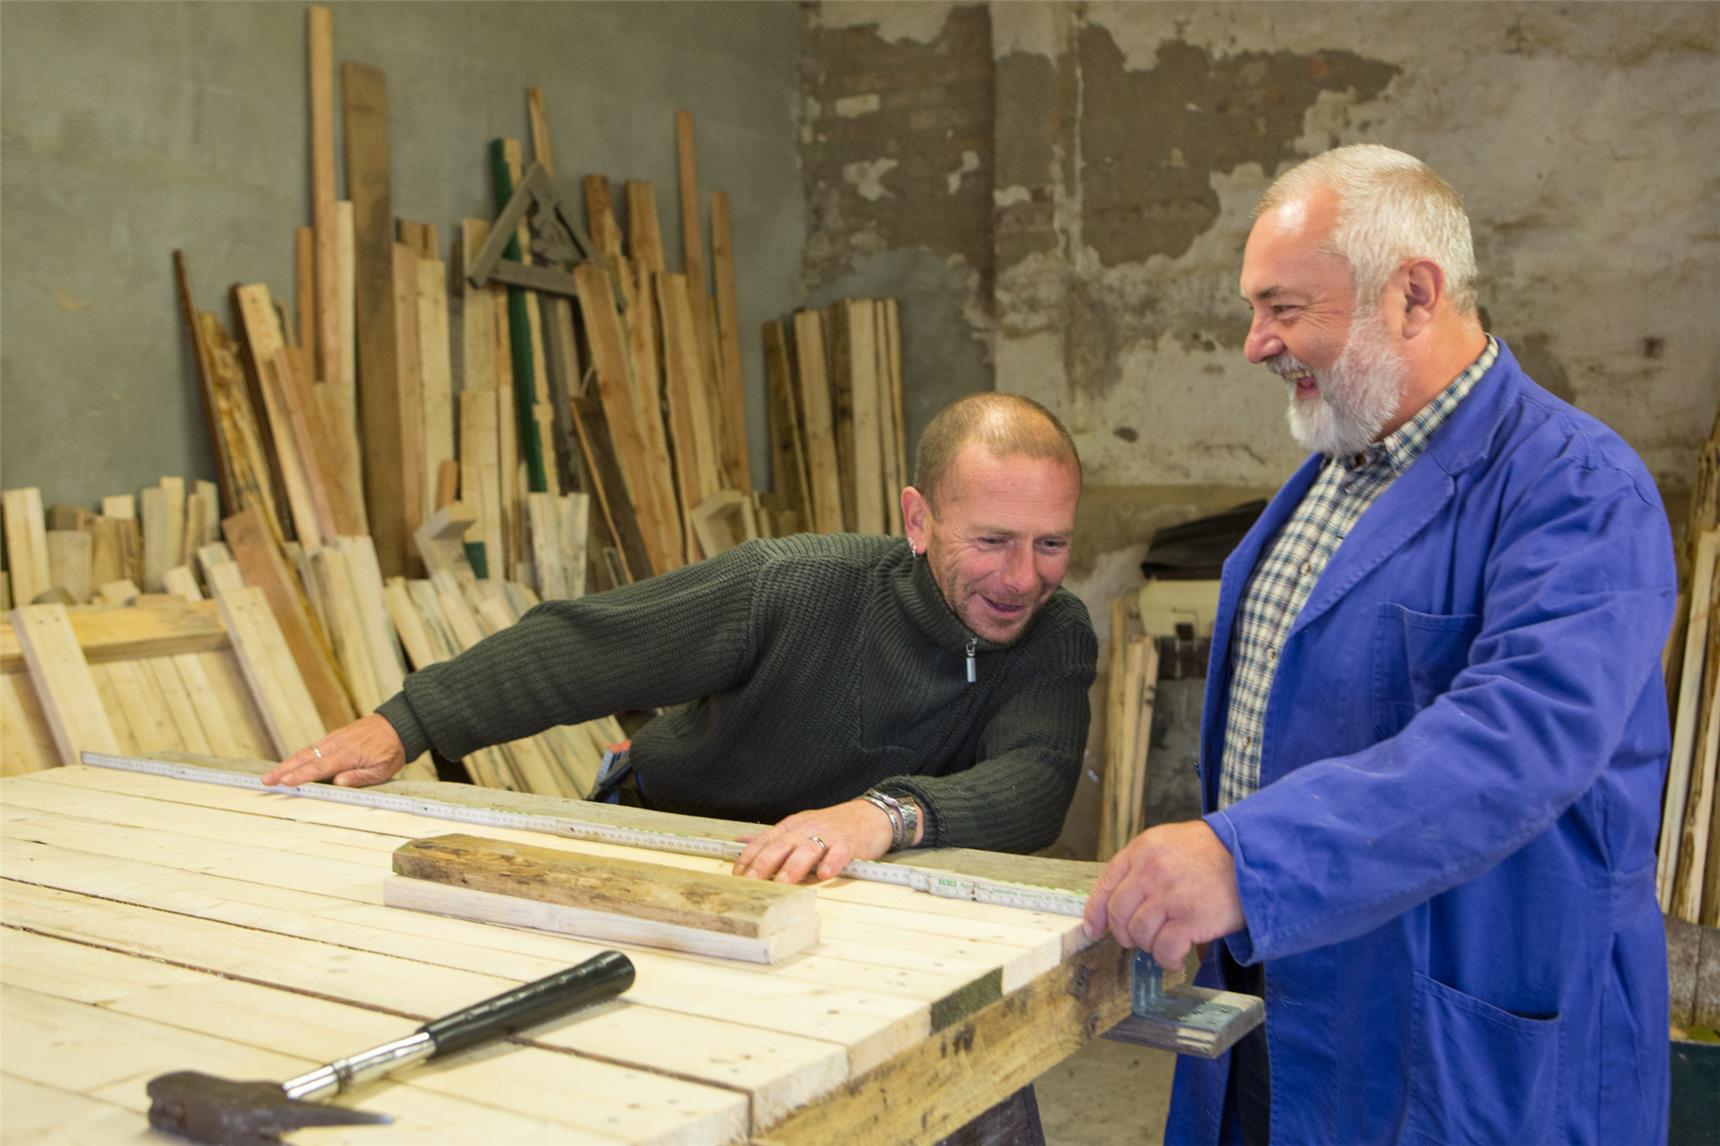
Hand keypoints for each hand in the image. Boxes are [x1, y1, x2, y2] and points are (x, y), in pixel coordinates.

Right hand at [261, 714, 407, 787]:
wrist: (397, 725)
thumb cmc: (391, 750)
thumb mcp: (382, 769)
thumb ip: (359, 777)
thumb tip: (337, 783)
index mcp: (348, 755)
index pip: (320, 768)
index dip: (301, 776)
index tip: (284, 782)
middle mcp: (337, 745)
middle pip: (305, 759)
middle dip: (283, 770)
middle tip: (265, 780)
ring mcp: (333, 739)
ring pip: (306, 752)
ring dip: (286, 764)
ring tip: (270, 775)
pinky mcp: (334, 737)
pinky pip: (312, 747)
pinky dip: (298, 756)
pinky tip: (289, 764)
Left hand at [732, 799, 894, 883]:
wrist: (870, 815)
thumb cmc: (833, 826)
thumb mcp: (800, 827)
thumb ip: (772, 838)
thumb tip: (741, 843)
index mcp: (792, 826)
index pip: (765, 841)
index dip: (750, 857)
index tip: (737, 874)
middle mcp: (807, 829)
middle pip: (782, 845)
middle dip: (764, 863)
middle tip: (752, 881)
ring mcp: (829, 835)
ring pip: (807, 849)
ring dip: (794, 866)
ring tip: (783, 881)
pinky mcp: (850, 842)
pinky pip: (839, 852)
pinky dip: (832, 862)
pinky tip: (825, 873)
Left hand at [1082, 820, 1244, 969]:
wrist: (1253, 858)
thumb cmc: (1213, 854)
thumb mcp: (1169, 844)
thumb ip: (1143, 866)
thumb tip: (1118, 903)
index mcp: (1143, 850)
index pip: (1106, 885)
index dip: (1096, 912)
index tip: (1094, 929)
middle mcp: (1151, 870)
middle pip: (1119, 914)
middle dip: (1125, 934)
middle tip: (1140, 938)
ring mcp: (1169, 895)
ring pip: (1138, 934)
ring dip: (1149, 946)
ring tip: (1166, 942)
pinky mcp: (1189, 918)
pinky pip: (1164, 949)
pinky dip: (1167, 959)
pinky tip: (1177, 956)